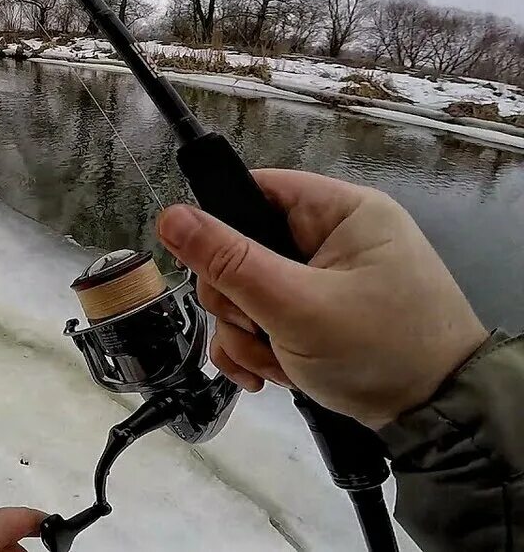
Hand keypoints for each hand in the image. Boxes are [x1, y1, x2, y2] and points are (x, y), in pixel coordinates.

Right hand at [157, 169, 487, 428]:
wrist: (440, 419)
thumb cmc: (381, 351)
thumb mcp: (295, 306)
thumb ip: (228, 262)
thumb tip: (169, 216)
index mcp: (340, 212)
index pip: (256, 191)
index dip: (221, 227)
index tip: (212, 272)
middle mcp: (333, 238)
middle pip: (242, 249)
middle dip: (236, 302)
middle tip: (256, 330)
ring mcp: (326, 280)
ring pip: (248, 292)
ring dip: (246, 334)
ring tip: (272, 364)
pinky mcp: (320, 315)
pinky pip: (265, 320)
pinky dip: (258, 349)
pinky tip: (268, 376)